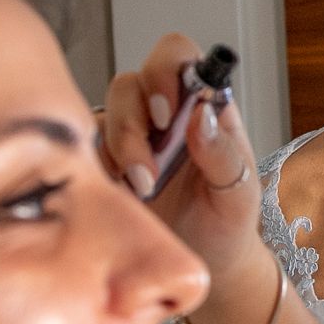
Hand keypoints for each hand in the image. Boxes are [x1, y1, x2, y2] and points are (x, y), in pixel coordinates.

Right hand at [102, 34, 264, 280]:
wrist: (205, 266)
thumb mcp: (239, 192)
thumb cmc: (227, 224)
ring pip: (103, 115)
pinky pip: (85, 150)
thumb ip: (223, 152)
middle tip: (149, 172)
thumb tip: (200, 114)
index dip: (164, 70)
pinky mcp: (104, 165)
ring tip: (142, 190)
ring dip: (117, 150)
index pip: (177, 57)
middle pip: (129, 84)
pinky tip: (119, 195)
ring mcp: (130, 138)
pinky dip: (97, 169)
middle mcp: (161, 115)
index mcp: (201, 106)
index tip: (165, 112)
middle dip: (133, 125)